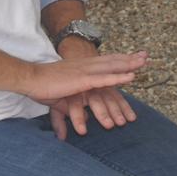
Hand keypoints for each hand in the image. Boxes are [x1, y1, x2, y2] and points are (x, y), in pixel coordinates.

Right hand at [22, 51, 145, 106]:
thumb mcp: (62, 97)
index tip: (133, 56)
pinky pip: (105, 79)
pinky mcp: (83, 80)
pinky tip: (131, 77)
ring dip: (129, 64)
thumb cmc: (42, 87)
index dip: (120, 58)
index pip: (105, 61)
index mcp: (82, 67)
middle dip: (130, 58)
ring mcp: (86, 71)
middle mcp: (86, 66)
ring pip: (113, 67)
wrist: (30, 79)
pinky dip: (119, 77)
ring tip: (144, 62)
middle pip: (112, 61)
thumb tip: (81, 120)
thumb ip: (72, 107)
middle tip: (146, 55)